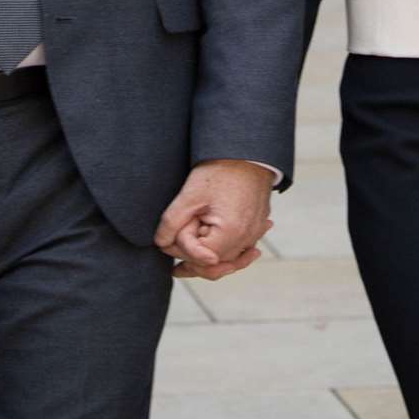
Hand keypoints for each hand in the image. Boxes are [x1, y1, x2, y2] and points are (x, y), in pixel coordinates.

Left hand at [155, 159, 273, 279]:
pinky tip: (215, 256)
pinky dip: (227, 252)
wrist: (246, 151)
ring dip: (209, 262)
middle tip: (174, 264)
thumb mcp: (190, 195)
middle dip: (195, 261)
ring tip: (186, 268)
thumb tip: (160, 244)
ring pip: (230, 259)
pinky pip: (241, 247)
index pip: (201, 259)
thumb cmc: (220, 171)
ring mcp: (256, 232)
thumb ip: (172, 222)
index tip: (166, 242)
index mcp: (231, 233)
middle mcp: (248, 237)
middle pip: (217, 264)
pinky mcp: (258, 224)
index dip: (181, 251)